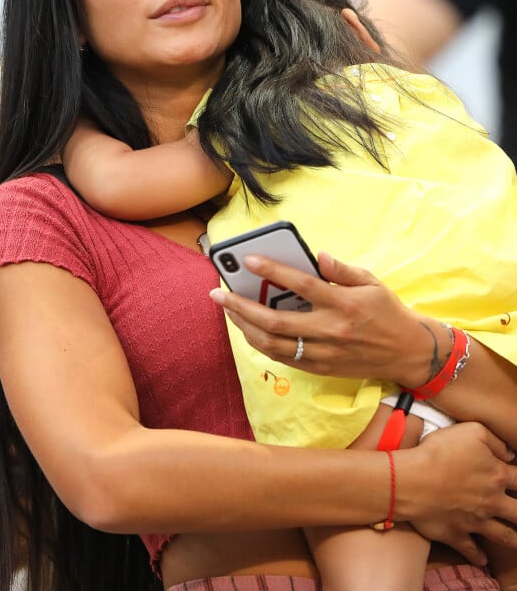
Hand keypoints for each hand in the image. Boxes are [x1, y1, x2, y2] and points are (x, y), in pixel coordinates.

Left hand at [210, 251, 438, 386]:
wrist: (407, 352)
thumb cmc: (387, 311)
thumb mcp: (371, 282)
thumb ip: (342, 269)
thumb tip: (317, 255)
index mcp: (343, 304)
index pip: (301, 285)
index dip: (273, 271)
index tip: (249, 259)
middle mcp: (330, 331)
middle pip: (275, 321)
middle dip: (241, 306)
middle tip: (218, 292)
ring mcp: (323, 354)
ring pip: (273, 344)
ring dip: (244, 327)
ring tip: (228, 309)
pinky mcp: (320, 369)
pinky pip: (283, 357)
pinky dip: (261, 343)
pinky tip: (248, 328)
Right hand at [402, 423, 516, 563]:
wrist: (412, 480)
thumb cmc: (440, 451)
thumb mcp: (471, 431)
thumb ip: (495, 440)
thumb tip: (509, 454)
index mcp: (497, 476)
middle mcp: (491, 501)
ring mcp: (476, 521)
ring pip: (504, 536)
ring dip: (514, 539)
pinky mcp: (457, 534)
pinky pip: (472, 550)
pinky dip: (479, 556)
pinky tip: (483, 560)